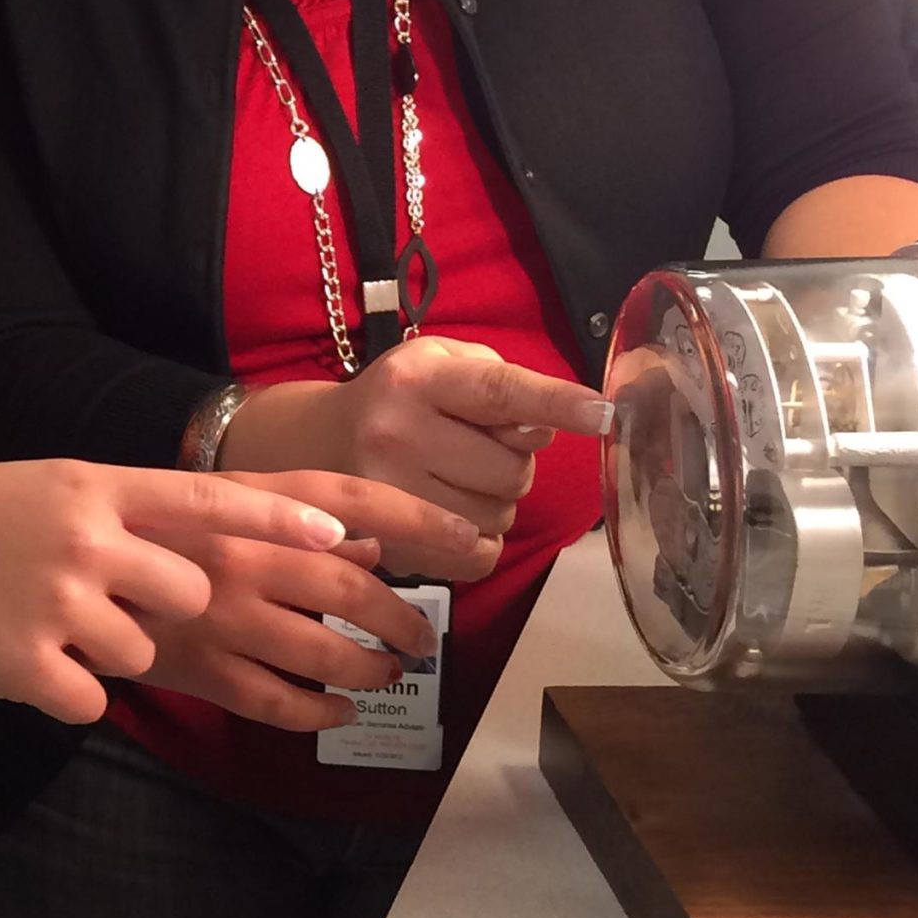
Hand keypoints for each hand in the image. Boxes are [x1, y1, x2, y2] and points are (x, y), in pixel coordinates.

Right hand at [0, 458, 351, 726]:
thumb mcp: (43, 491)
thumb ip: (117, 513)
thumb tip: (197, 549)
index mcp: (93, 488)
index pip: (208, 501)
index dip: (277, 524)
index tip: (342, 537)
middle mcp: (87, 539)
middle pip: (187, 593)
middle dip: (161, 612)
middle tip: (99, 602)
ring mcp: (60, 602)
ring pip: (138, 652)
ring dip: (101, 653)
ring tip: (36, 623)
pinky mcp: (32, 665)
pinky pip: (90, 699)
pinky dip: (60, 690)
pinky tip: (14, 657)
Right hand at [133, 470, 466, 729]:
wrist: (57, 568)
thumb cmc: (143, 532)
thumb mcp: (210, 506)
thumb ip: (290, 521)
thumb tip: (373, 548)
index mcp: (239, 501)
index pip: (347, 500)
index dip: (416, 519)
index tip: (470, 541)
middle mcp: (236, 554)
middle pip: (347, 589)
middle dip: (400, 621)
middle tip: (422, 641)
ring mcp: (219, 617)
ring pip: (324, 654)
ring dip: (369, 670)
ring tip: (386, 673)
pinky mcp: (200, 673)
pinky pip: (280, 704)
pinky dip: (321, 712)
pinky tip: (338, 709)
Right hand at [220, 341, 610, 537]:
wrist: (314, 442)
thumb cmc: (398, 397)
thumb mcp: (440, 362)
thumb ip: (501, 382)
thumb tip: (544, 428)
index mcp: (416, 378)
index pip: (496, 390)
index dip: (553, 401)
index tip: (602, 411)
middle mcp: (397, 433)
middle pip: (512, 467)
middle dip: (512, 460)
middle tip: (474, 446)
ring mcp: (389, 495)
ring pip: (499, 514)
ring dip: (495, 500)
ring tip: (455, 477)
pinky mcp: (390, 544)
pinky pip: (477, 555)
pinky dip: (481, 539)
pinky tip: (453, 513)